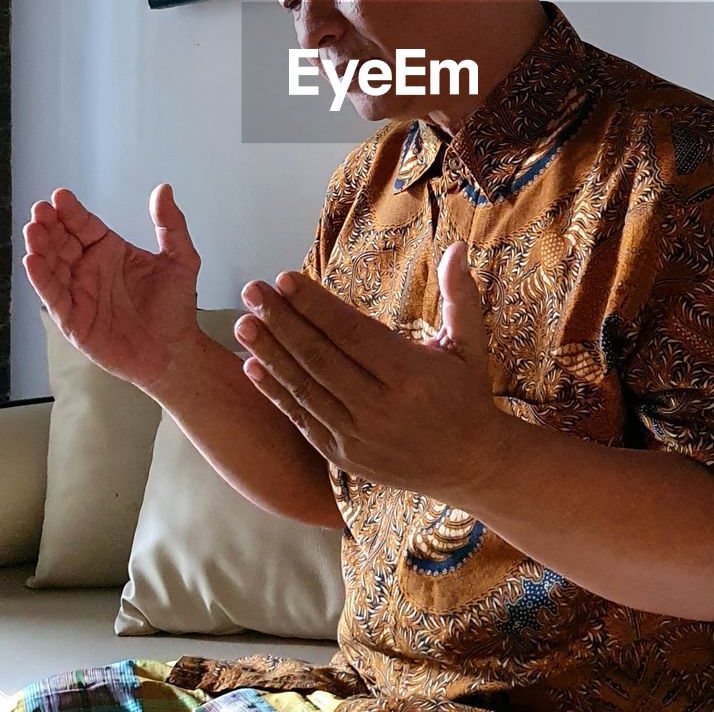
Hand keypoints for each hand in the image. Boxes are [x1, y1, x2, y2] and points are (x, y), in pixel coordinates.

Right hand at [21, 183, 202, 392]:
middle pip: (62, 242)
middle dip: (49, 226)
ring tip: (33, 230)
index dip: (71, 212)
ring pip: (52, 267)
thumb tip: (163, 189)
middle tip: (40, 211)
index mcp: (111, 251)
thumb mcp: (181, 259)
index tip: (60, 196)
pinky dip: (41, 280)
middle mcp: (90, 269)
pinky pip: (54, 297)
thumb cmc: (175, 307)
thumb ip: (171, 225)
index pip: (84, 226)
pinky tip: (32, 262)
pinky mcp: (74, 320)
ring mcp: (79, 294)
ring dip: (40, 248)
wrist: (174, 351)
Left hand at [233, 240, 506, 499]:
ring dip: (269, 354)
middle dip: (281, 321)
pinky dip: (275, 394)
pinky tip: (251, 366)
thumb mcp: (470, 344)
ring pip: (305, 389)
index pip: (352, 333)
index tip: (284, 278)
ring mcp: (358, 436)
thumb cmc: (466, 395)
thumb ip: (459, 294)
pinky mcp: (343, 456)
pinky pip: (302, 420)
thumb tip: (457, 246)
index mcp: (410, 375)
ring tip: (243, 323)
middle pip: (320, 359)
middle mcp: (380, 408)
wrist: (469, 467)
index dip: (315, 306)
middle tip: (252, 290)